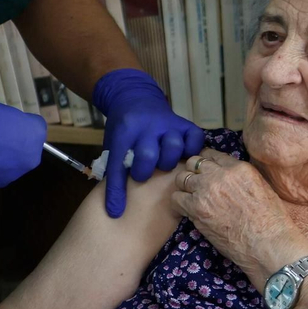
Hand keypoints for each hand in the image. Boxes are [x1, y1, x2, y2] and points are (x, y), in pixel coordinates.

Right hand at [0, 99, 45, 188]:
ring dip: (3, 159)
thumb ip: (10, 121)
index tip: (8, 123)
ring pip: (12, 165)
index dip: (21, 124)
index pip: (35, 127)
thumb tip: (3, 125)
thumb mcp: (0, 109)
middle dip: (16, 145)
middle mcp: (31, 158)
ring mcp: (15, 174)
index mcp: (36, 134)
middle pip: (27, 150)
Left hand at [94, 69, 204, 217]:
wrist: (135, 98)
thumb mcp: (113, 145)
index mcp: (124, 132)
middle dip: (145, 171)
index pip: (118, 164)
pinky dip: (192, 150)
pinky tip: (184, 156)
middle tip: (145, 175)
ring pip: (173, 146)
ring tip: (164, 166)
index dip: (116, 190)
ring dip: (169, 161)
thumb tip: (114, 209)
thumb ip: (115, 169)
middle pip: (148, 155)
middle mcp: (147, 126)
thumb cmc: (124, 129)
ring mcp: (167, 124)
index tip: (116, 210)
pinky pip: (194, 138)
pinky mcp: (184, 123)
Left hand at [172, 150, 306, 286]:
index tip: (206, 172)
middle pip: (194, 163)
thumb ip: (241, 177)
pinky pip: (176, 199)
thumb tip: (228, 177)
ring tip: (191, 198)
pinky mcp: (196, 209)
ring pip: (182, 178)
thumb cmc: (271, 221)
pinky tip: (187, 211)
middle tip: (197, 185)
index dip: (207, 163)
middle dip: (194, 173)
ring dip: (185, 187)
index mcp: (239, 168)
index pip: (212, 155)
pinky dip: (179, 204)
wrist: (267, 243)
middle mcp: (220, 175)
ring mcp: (206, 191)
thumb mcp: (261, 186)